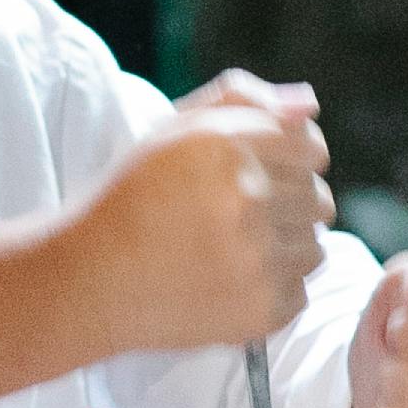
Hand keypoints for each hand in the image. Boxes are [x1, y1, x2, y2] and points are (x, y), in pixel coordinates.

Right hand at [52, 70, 333, 359]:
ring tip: (230, 253)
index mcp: (223, 143)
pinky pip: (300, 292)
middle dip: (286, 207)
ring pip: (316, 247)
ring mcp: (256, 256)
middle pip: (319, 198)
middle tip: (235, 220)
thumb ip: (240, 100)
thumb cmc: (132, 198)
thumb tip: (312, 103)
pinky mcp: (261, 307)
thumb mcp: (172, 131)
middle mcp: (245, 195)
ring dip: (283, 250)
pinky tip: (226, 284)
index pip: (310, 146)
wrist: (89, 278)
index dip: (291, 162)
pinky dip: (270, 293)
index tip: (261, 176)